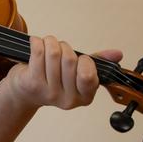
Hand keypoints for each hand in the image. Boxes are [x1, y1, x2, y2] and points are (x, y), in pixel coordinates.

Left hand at [6, 35, 123, 110]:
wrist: (25, 91)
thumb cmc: (53, 78)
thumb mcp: (77, 72)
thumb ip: (97, 62)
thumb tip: (118, 53)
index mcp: (85, 97)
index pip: (89, 75)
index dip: (84, 60)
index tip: (79, 58)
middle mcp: (68, 100)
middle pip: (70, 60)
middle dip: (64, 47)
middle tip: (59, 48)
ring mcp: (49, 93)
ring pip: (54, 54)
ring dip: (50, 42)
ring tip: (47, 44)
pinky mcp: (32, 84)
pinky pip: (38, 53)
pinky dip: (37, 42)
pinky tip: (35, 43)